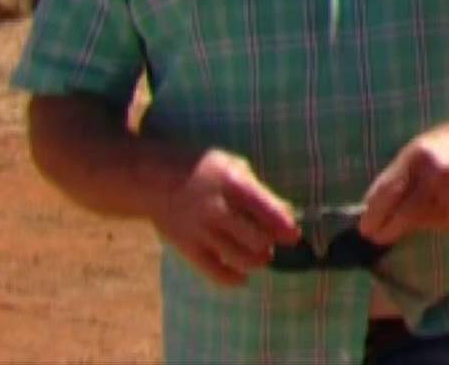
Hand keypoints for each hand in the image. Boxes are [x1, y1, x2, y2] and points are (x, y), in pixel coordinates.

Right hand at [149, 149, 299, 287]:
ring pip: (240, 258)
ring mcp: (201, 230)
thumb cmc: (207, 172)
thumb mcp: (235, 168)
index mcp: (234, 184)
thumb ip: (260, 193)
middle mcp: (217, 209)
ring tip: (260, 256)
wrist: (156, 179)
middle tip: (270, 243)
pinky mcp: (187, 247)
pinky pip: (214, 272)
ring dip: (256, 261)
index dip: (284, 227)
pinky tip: (242, 277)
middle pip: (257, 239)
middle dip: (269, 245)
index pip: (267, 210)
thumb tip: (288, 216)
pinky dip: (233, 279)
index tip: (292, 236)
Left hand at [359, 114, 448, 244]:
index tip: (364, 227)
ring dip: (410, 225)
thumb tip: (371, 208)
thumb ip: (397, 176)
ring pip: (419, 223)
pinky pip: (439, 225)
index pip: (387, 192)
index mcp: (418, 156)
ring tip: (413, 213)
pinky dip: (432, 222)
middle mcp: (436, 174)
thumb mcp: (417, 149)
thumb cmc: (447, 145)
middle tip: (376, 236)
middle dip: (385, 230)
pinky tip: (438, 207)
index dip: (372, 214)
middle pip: (402, 215)